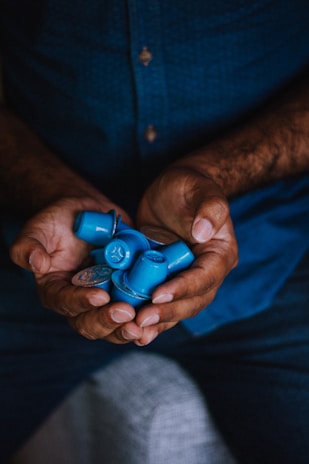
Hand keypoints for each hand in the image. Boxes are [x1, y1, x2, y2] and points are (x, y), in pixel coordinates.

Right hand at [9, 196, 145, 342]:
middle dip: (108, 322)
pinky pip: (137, 311)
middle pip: (90, 323)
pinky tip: (160, 317)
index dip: (81, 302)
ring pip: (115, 325)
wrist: (85, 214)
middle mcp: (80, 302)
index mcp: (56, 291)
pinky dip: (148, 318)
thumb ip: (28, 246)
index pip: (65, 303)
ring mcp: (105, 299)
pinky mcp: (126, 292)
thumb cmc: (58, 221)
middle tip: (127, 314)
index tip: (99, 296)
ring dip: (129, 328)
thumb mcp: (38, 229)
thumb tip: (35, 264)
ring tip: (145, 325)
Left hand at [134, 165, 237, 344]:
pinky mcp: (167, 280)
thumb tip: (203, 233)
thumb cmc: (190, 186)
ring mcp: (186, 279)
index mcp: (219, 255)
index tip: (158, 295)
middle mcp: (206, 273)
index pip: (204, 277)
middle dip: (167, 312)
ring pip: (176, 309)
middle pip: (192, 301)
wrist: (175, 191)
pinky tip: (131, 329)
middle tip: (141, 319)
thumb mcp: (201, 189)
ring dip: (157, 322)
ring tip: (135, 333)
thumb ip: (209, 208)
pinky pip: (160, 303)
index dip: (183, 288)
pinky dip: (148, 317)